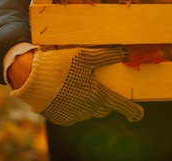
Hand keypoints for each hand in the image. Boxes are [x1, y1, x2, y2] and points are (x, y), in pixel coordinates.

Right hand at [10, 47, 143, 125]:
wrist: (31, 79)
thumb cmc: (61, 65)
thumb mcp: (85, 56)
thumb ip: (107, 56)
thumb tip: (126, 52)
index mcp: (97, 96)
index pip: (120, 105)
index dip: (131, 110)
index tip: (139, 114)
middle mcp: (88, 109)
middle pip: (104, 106)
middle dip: (105, 97)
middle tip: (98, 83)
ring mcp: (74, 116)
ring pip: (90, 110)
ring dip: (90, 100)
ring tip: (78, 84)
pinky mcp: (61, 118)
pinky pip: (75, 113)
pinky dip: (75, 104)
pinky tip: (67, 92)